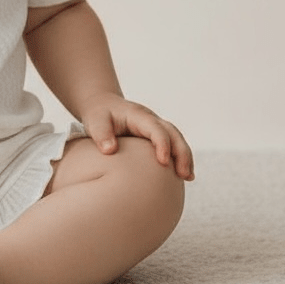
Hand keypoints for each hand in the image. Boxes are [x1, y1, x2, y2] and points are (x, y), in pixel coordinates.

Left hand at [79, 96, 194, 180]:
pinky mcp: (156, 136)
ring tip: (189, 177)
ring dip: (185, 157)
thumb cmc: (99, 115)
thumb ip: (101, 134)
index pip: (155, 128)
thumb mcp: (95, 121)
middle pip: (173, 133)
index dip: (162, 144)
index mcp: (138, 115)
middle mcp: (151, 120)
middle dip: (181, 153)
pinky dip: (181, 158)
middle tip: (184, 174)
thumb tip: (110, 150)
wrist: (103, 106)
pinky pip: (173, 145)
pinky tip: (185, 175)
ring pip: (177, 139)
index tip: (163, 162)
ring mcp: (156, 127)